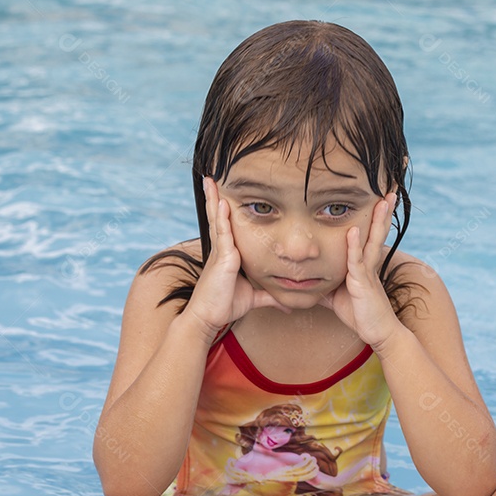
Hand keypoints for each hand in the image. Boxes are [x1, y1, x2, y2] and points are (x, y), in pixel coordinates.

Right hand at [185, 178, 287, 339]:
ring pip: (217, 220)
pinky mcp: (222, 259)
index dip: (223, 209)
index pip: (225, 225)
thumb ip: (268, 296)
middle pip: (218, 217)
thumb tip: (287, 303)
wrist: (208, 318)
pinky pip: (223, 235)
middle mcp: (222, 249)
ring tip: (211, 180)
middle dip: (215, 197)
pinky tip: (223, 204)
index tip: (223, 193)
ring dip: (215, 199)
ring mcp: (220, 252)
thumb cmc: (225, 305)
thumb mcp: (252, 297)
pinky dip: (222, 218)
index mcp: (227, 254)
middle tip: (212, 177)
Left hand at [319, 192, 403, 348]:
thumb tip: (309, 281)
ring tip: (383, 199)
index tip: (379, 199)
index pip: (369, 236)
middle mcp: (369, 264)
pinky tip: (355, 230)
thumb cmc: (361, 315)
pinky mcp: (363, 283)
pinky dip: (355, 245)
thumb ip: (327, 284)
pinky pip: (357, 261)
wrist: (379, 333)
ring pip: (372, 240)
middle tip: (389, 190)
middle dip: (382, 211)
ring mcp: (367, 272)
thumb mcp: (338, 296)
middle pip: (376, 232)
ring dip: (378, 219)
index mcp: (364, 265)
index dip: (375, 218)